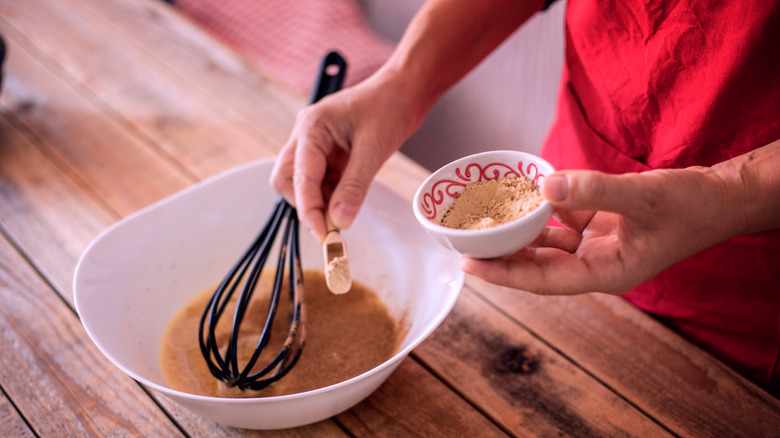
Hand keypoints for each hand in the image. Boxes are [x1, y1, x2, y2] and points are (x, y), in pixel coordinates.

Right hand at [270, 74, 420, 239]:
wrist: (404, 91)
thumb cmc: (389, 106)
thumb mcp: (373, 148)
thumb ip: (354, 186)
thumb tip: (340, 220)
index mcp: (311, 127)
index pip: (299, 176)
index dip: (309, 209)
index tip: (323, 234)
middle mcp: (306, 136)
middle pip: (288, 180)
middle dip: (307, 205)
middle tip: (331, 226)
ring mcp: (316, 145)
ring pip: (303, 184)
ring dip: (320, 202)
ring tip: (345, 211)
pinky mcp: (328, 155)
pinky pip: (320, 182)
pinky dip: (331, 196)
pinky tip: (348, 200)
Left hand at [460, 167, 738, 294]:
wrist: (719, 197)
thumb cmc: (692, 206)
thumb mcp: (644, 196)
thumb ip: (596, 190)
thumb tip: (545, 184)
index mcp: (608, 274)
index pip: (545, 279)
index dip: (507, 274)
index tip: (471, 266)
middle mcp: (597, 263)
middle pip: (539, 264)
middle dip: (502, 257)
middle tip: (461, 246)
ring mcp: (597, 244)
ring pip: (546, 242)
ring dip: (517, 233)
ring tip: (480, 224)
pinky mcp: (599, 224)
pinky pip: (561, 218)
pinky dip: (541, 208)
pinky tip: (519, 197)